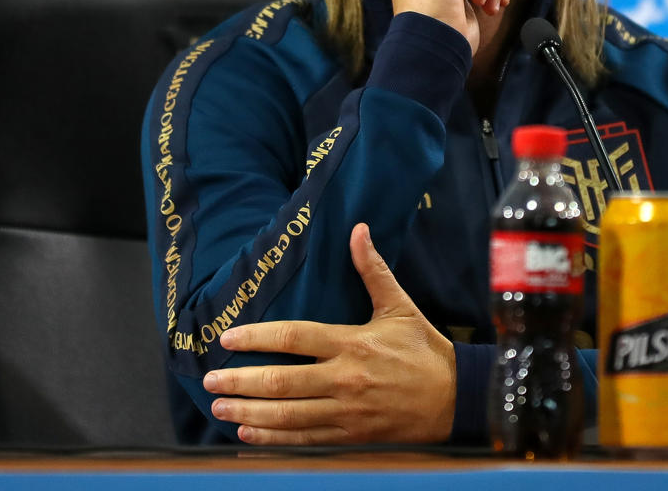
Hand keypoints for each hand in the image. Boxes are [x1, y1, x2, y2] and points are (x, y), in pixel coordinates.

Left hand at [203, 223, 456, 445]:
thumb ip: (372, 270)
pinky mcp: (351, 434)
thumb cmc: (424, 350)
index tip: (227, 338)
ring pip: (289, 414)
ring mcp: (347, 410)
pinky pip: (305, 438)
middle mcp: (345, 378)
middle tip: (210, 380)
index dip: (258, 338)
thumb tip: (358, 229)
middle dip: (242, 381)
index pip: (295, 337)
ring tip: (220, 407)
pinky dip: (275, 438)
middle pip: (283, 381)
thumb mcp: (400, 306)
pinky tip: (249, 433)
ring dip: (250, 411)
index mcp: (352, 342)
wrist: (457, 399)